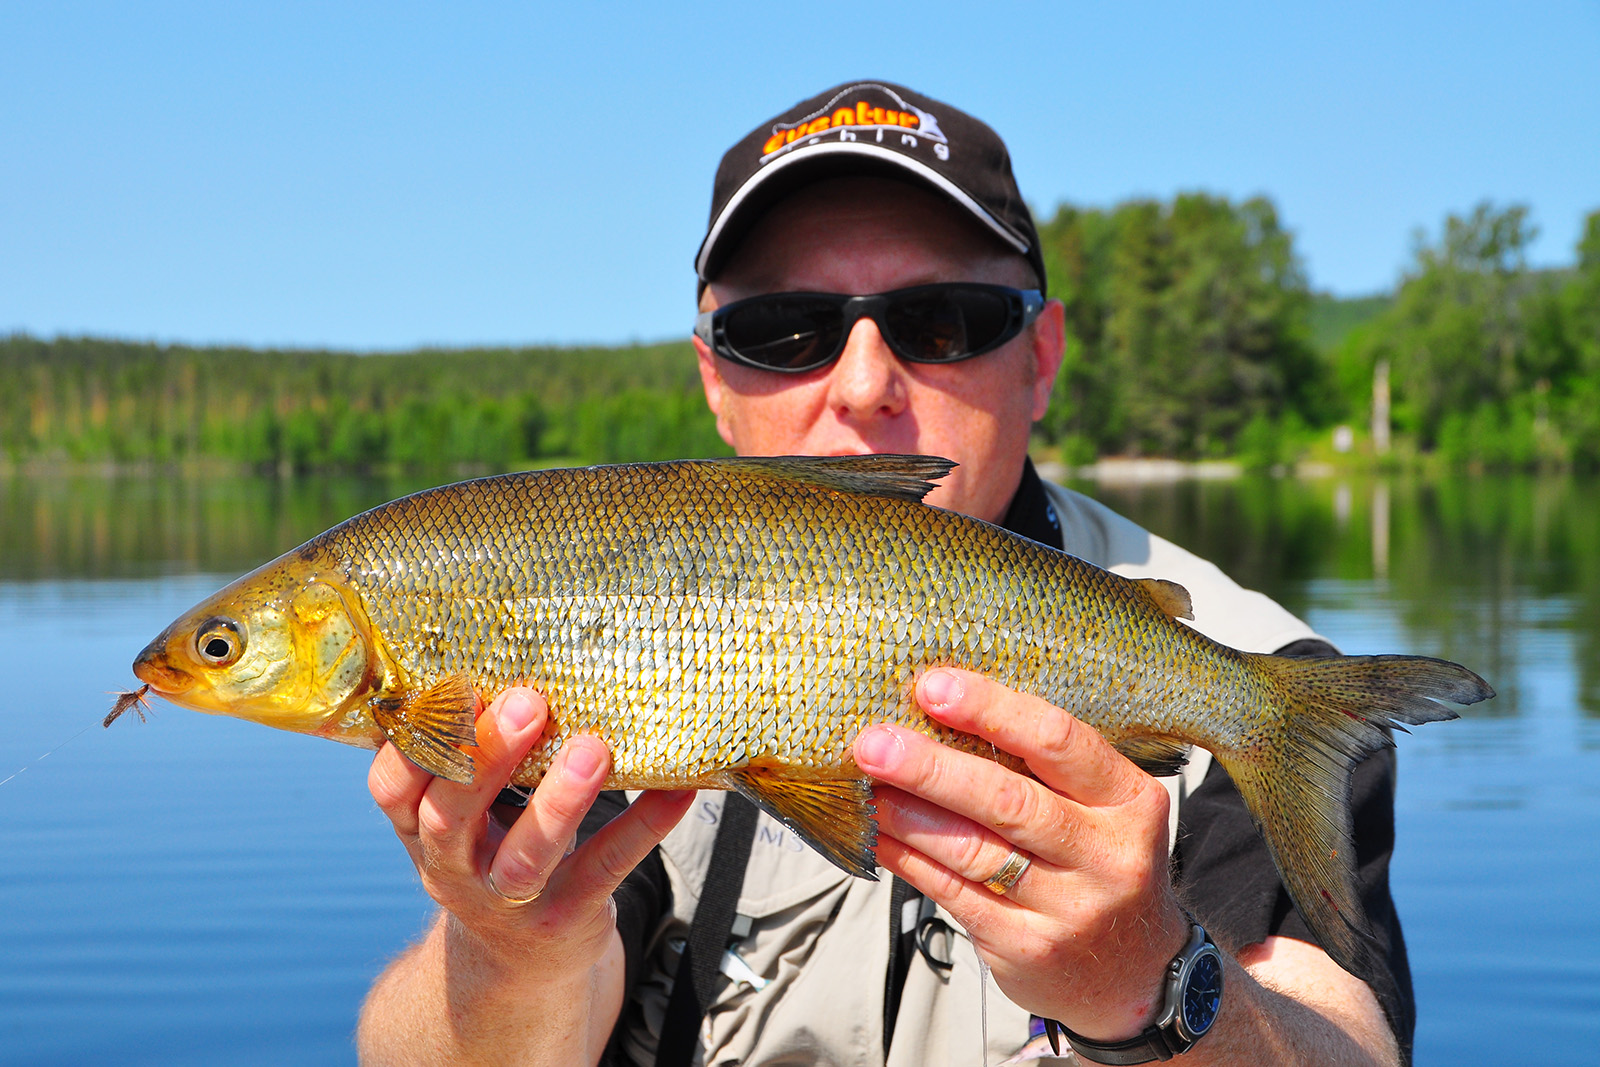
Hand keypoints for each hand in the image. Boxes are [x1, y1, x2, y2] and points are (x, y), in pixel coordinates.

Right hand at [368, 685, 694, 977]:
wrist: (516, 965)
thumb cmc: (492, 853)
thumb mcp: (463, 815)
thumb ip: (469, 757)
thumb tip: (507, 656)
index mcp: (422, 829)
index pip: (392, 789)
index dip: (415, 743)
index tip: (452, 687)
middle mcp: (454, 868)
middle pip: (452, 816)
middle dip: (486, 758)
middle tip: (528, 702)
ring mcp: (509, 899)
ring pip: (526, 855)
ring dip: (559, 801)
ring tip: (593, 748)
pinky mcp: (567, 915)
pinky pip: (605, 867)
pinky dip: (642, 826)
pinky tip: (677, 790)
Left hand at [852, 668, 1190, 1041]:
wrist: (1132, 972)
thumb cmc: (1100, 864)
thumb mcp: (1101, 809)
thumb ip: (1040, 767)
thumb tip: (937, 711)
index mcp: (1129, 800)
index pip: (1057, 741)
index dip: (990, 710)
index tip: (932, 687)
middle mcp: (1106, 855)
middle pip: (1007, 800)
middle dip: (931, 767)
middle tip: (874, 743)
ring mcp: (1067, 908)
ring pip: (972, 850)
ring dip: (907, 813)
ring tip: (864, 785)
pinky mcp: (1026, 947)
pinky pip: (952, 892)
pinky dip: (907, 857)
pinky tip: (877, 834)